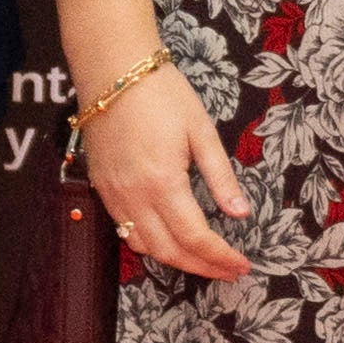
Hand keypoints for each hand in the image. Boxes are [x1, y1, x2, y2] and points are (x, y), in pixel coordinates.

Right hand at [81, 63, 254, 282]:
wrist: (113, 72)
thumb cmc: (163, 95)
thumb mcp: (202, 132)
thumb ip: (221, 177)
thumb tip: (240, 213)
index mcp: (163, 183)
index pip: (195, 237)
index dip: (220, 258)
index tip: (242, 266)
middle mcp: (133, 196)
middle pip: (168, 251)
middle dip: (202, 267)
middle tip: (229, 271)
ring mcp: (113, 194)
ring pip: (142, 246)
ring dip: (175, 260)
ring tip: (204, 260)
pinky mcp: (101, 187)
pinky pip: (124, 229)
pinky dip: (149, 244)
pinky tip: (169, 239)